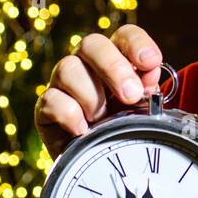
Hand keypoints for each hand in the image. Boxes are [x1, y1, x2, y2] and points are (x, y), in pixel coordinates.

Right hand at [34, 24, 163, 159]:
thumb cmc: (123, 128)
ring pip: (68, 68)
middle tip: (131, 95)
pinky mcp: (46, 107)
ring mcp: (63, 83)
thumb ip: (148, 91)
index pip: (124, 36)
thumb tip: (150, 75)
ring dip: (92, 95)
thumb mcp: (142, 110)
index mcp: (116, 58)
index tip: (151, 62)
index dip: (137, 44)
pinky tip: (84, 130)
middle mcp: (86, 63)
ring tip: (103, 118)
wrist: (99, 161)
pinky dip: (70, 115)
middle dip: (114, 67)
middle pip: (92, 44)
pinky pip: (51, 100)